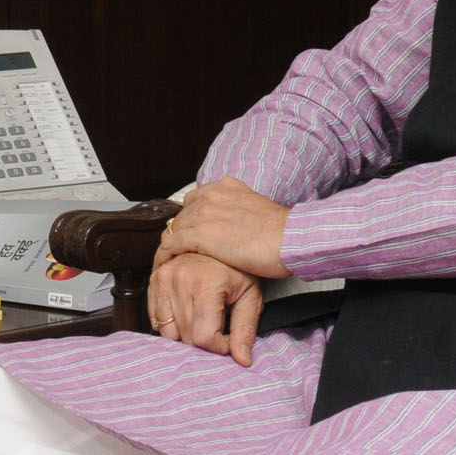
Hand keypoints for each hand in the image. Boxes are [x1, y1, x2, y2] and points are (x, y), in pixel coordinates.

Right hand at [148, 253, 263, 365]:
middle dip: (204, 342)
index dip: (219, 348)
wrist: (219, 240)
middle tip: (218, 328)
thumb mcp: (250, 297)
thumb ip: (245, 330)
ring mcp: (164, 278)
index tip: (229, 340)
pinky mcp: (154, 280)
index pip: (204, 337)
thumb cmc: (238, 269)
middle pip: (186, 336)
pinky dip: (171, 324)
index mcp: (206, 283)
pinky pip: (156, 319)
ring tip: (203, 320)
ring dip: (186, 334)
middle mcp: (181, 279)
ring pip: (168, 332)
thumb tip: (242, 360)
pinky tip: (188, 313)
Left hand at [155, 177, 291, 281]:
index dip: (193, 220)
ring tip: (170, 262)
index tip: (193, 235)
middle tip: (181, 252)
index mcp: (227, 187)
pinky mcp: (198, 235)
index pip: (197, 201)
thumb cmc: (284, 234)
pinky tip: (165, 267)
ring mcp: (203, 213)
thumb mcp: (259, 214)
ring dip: (171, 246)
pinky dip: (164, 256)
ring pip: (174, 229)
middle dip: (181, 233)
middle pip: (183, 215)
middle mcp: (211, 195)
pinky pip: (170, 245)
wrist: (291, 239)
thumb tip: (238, 229)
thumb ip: (241, 216)